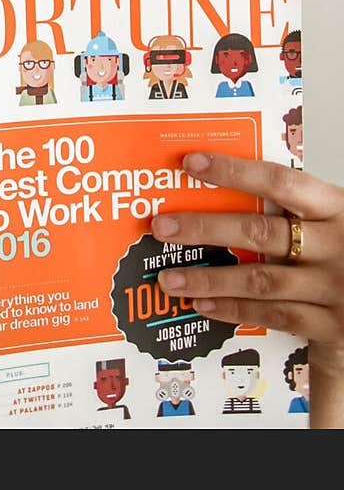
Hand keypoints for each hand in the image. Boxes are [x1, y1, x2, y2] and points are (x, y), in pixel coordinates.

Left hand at [152, 151, 343, 424]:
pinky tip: (203, 305)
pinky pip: (274, 316)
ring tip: (169, 277)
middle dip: (205, 229)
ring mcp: (334, 288)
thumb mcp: (335, 217)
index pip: (280, 181)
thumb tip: (228, 177)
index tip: (190, 163)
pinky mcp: (332, 326)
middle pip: (259, 232)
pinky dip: (234, 310)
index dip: (234, 170)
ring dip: (209, 278)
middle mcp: (336, 245)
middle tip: (162, 226)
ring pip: (260, 280)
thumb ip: (297, 205)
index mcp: (336, 208)